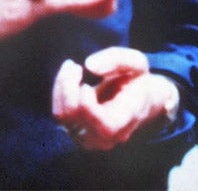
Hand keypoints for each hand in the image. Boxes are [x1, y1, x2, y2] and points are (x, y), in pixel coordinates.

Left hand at [51, 47, 179, 151]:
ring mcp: (90, 137)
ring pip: (62, 115)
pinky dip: (60, 91)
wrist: (138, 100)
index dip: (88, 106)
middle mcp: (107, 136)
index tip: (85, 84)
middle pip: (75, 119)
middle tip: (75, 66)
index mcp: (126, 121)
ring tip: (73, 68)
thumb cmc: (137, 80)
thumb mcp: (137, 62)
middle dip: (68, 86)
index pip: (105, 126)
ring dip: (62, 86)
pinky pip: (60, 113)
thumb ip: (117, 59)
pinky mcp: (77, 131)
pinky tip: (69, 77)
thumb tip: (89, 65)